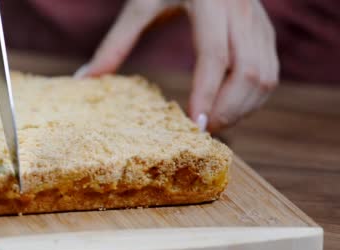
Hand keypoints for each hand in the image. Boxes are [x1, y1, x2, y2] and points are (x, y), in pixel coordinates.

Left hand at [75, 0, 278, 132]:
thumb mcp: (139, 5)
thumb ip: (114, 44)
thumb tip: (84, 79)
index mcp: (210, 1)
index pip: (215, 56)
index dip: (206, 94)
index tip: (193, 126)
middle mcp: (241, 9)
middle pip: (249, 72)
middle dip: (228, 110)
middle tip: (201, 132)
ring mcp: (259, 20)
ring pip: (266, 76)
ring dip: (243, 109)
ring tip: (214, 125)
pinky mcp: (265, 29)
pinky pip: (270, 71)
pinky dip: (253, 98)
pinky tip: (229, 110)